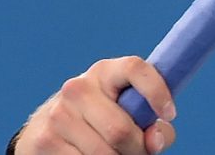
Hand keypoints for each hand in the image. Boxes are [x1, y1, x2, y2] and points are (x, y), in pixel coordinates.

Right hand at [15, 57, 175, 154]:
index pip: (135, 68)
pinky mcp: (43, 140)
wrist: (52, 127)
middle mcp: (79, 87)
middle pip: (120, 129)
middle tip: (142, 152)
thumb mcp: (131, 112)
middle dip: (138, 148)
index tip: (170, 113)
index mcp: (106, 72)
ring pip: (103, 153)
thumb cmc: (107, 117)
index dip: (157, 91)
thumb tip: (154, 141)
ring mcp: (58, 114)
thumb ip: (154, 125)